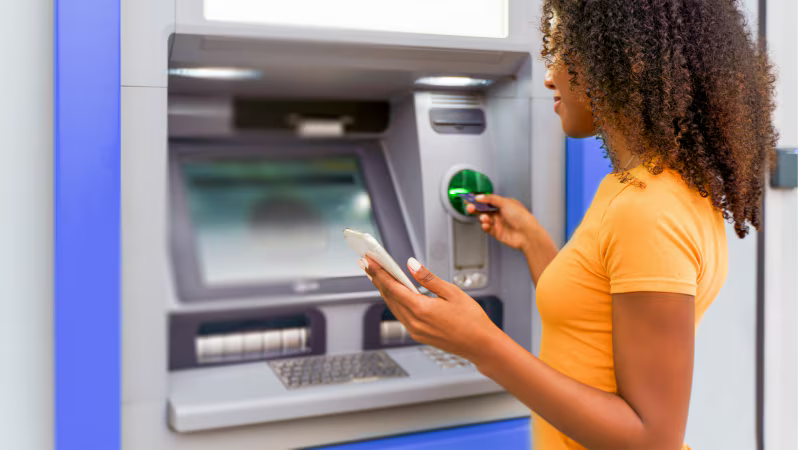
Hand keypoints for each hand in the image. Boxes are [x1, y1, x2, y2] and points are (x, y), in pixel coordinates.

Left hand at [360, 256, 501, 361]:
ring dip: (384, 290)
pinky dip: (395, 301)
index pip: (392, 288)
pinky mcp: (419, 335)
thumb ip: (428, 278)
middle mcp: (414, 323)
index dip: (379, 273)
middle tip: (369, 264)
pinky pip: (401, 315)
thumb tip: (411, 265)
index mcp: (421, 310)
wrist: (481, 346)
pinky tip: (395, 293)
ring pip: (393, 307)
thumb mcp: (452, 292)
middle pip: (389, 297)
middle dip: (378, 279)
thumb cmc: (472, 321)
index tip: (370, 262)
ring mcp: (415, 331)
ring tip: (377, 275)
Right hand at [466, 194, 538, 250]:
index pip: (488, 200)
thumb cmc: (522, 217)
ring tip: (485, 218)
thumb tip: (480, 197)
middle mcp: (501, 213)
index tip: (470, 199)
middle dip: (476, 208)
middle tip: (469, 207)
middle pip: (484, 210)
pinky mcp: (497, 232)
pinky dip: (485, 226)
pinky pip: (487, 228)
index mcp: (504, 204)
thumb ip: (491, 199)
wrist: (527, 234)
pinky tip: (486, 225)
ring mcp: (499, 223)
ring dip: (482, 218)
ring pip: (484, 219)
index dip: (479, 200)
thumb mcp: (505, 203)